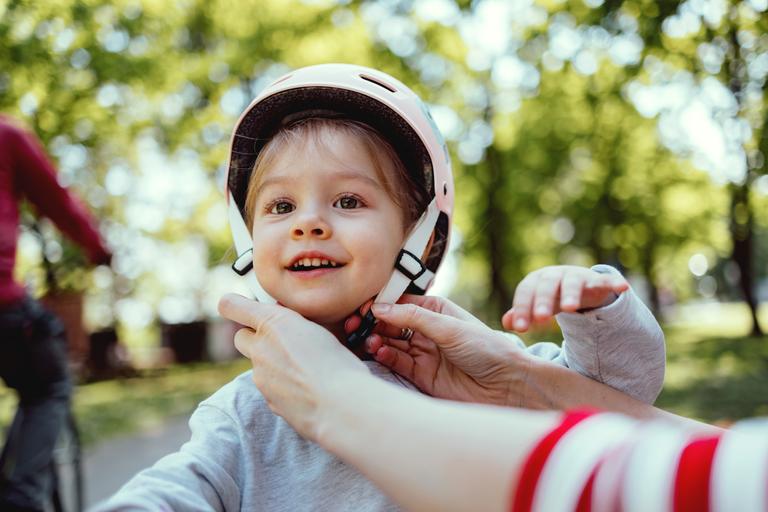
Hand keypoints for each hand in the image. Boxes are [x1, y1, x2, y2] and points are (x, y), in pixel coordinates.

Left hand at [218, 293, 367, 440]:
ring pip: (259, 365)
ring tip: (305, 369)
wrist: (341, 405)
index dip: (234, 305)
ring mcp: (261, 377)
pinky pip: (271, 387)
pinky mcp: (268, 400)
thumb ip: (292, 322)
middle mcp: (261, 348)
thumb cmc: (338, 362)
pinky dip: (283, 386)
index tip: (240, 307)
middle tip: (282, 341)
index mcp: (274, 323)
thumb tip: (283, 322)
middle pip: (241, 337)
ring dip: (273, 363)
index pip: (232, 306)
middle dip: (256, 338)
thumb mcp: (319, 327)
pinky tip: (307, 388)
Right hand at [346, 295, 531, 406]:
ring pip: (389, 343)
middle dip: (371, 323)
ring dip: (375, 340)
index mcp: (436, 310)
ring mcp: (422, 353)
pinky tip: (378, 352)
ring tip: (367, 340)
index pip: (400, 303)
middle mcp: (426, 330)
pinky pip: (395, 363)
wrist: (506, 386)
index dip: (380, 304)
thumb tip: (379, 308)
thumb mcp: (449, 327)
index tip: (362, 307)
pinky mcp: (420, 375)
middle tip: (354, 324)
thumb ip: (413, 318)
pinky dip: (384, 357)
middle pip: (390, 323)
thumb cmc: (486, 349)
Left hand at [502, 265, 628, 332]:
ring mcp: (576, 277)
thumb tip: (507, 323)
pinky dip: (614, 282)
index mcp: (536, 281)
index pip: (525, 292)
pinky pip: (606, 280)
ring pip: (572, 283)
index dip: (522, 309)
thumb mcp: (534, 306)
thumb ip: (521, 314)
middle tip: (540, 318)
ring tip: (569, 308)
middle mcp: (555, 276)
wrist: (575, 283)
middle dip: (543, 301)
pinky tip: (623, 287)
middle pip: (547, 286)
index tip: (521, 328)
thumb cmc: (549, 297)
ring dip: (570, 294)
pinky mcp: (597, 281)